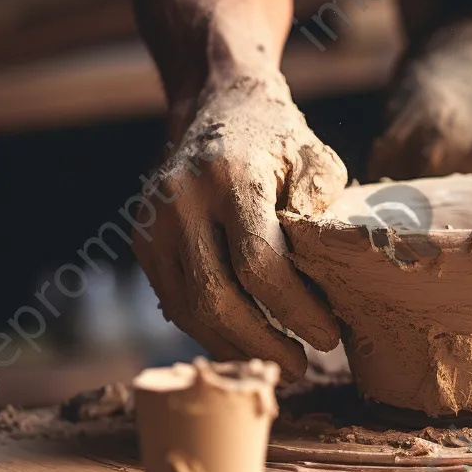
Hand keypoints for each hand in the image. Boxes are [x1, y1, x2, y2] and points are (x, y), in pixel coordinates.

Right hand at [133, 72, 345, 379]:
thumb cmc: (279, 137)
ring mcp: (153, 221)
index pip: (258, 262)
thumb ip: (323, 208)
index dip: (295, 309)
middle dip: (262, 342)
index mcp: (230, 177)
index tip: (329, 335)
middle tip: (303, 366)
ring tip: (280, 362)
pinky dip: (210, 329)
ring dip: (235, 345)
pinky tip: (246, 342)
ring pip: (188, 307)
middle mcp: (181, 200)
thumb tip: (324, 272)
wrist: (217, 105)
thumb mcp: (316, 157)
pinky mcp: (143, 239)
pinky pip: (175, 300)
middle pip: (215, 296)